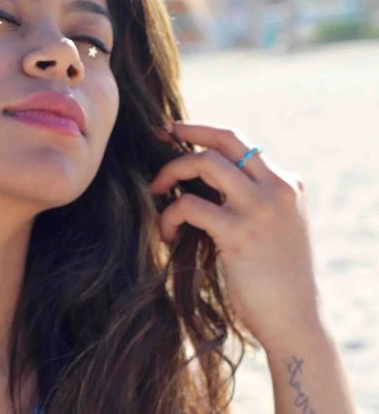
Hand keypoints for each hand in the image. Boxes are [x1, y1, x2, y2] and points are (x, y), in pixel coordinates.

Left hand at [149, 121, 322, 347]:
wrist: (296, 320)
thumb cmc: (276, 278)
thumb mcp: (273, 228)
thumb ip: (249, 201)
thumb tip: (202, 183)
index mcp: (287, 183)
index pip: (240, 144)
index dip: (204, 133)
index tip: (176, 132)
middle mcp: (277, 188)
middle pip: (226, 139)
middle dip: (187, 131)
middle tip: (159, 134)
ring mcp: (260, 208)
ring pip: (205, 163)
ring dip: (171, 172)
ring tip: (155, 191)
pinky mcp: (239, 232)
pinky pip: (189, 205)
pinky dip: (169, 215)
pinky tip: (167, 235)